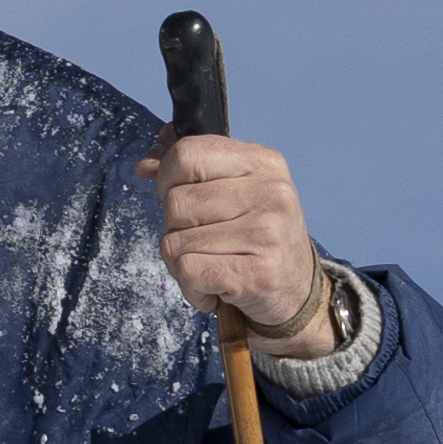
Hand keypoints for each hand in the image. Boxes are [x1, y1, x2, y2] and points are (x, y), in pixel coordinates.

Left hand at [147, 131, 332, 353]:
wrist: (297, 289)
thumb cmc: (257, 236)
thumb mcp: (235, 187)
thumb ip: (191, 168)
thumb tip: (146, 166)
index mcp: (263, 161)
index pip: (187, 154)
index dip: (167, 178)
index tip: (179, 196)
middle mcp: (271, 192)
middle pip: (176, 202)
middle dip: (174, 227)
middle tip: (201, 240)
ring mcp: (267, 233)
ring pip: (175, 242)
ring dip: (180, 262)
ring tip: (210, 264)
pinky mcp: (258, 274)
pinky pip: (187, 272)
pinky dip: (190, 287)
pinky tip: (213, 287)